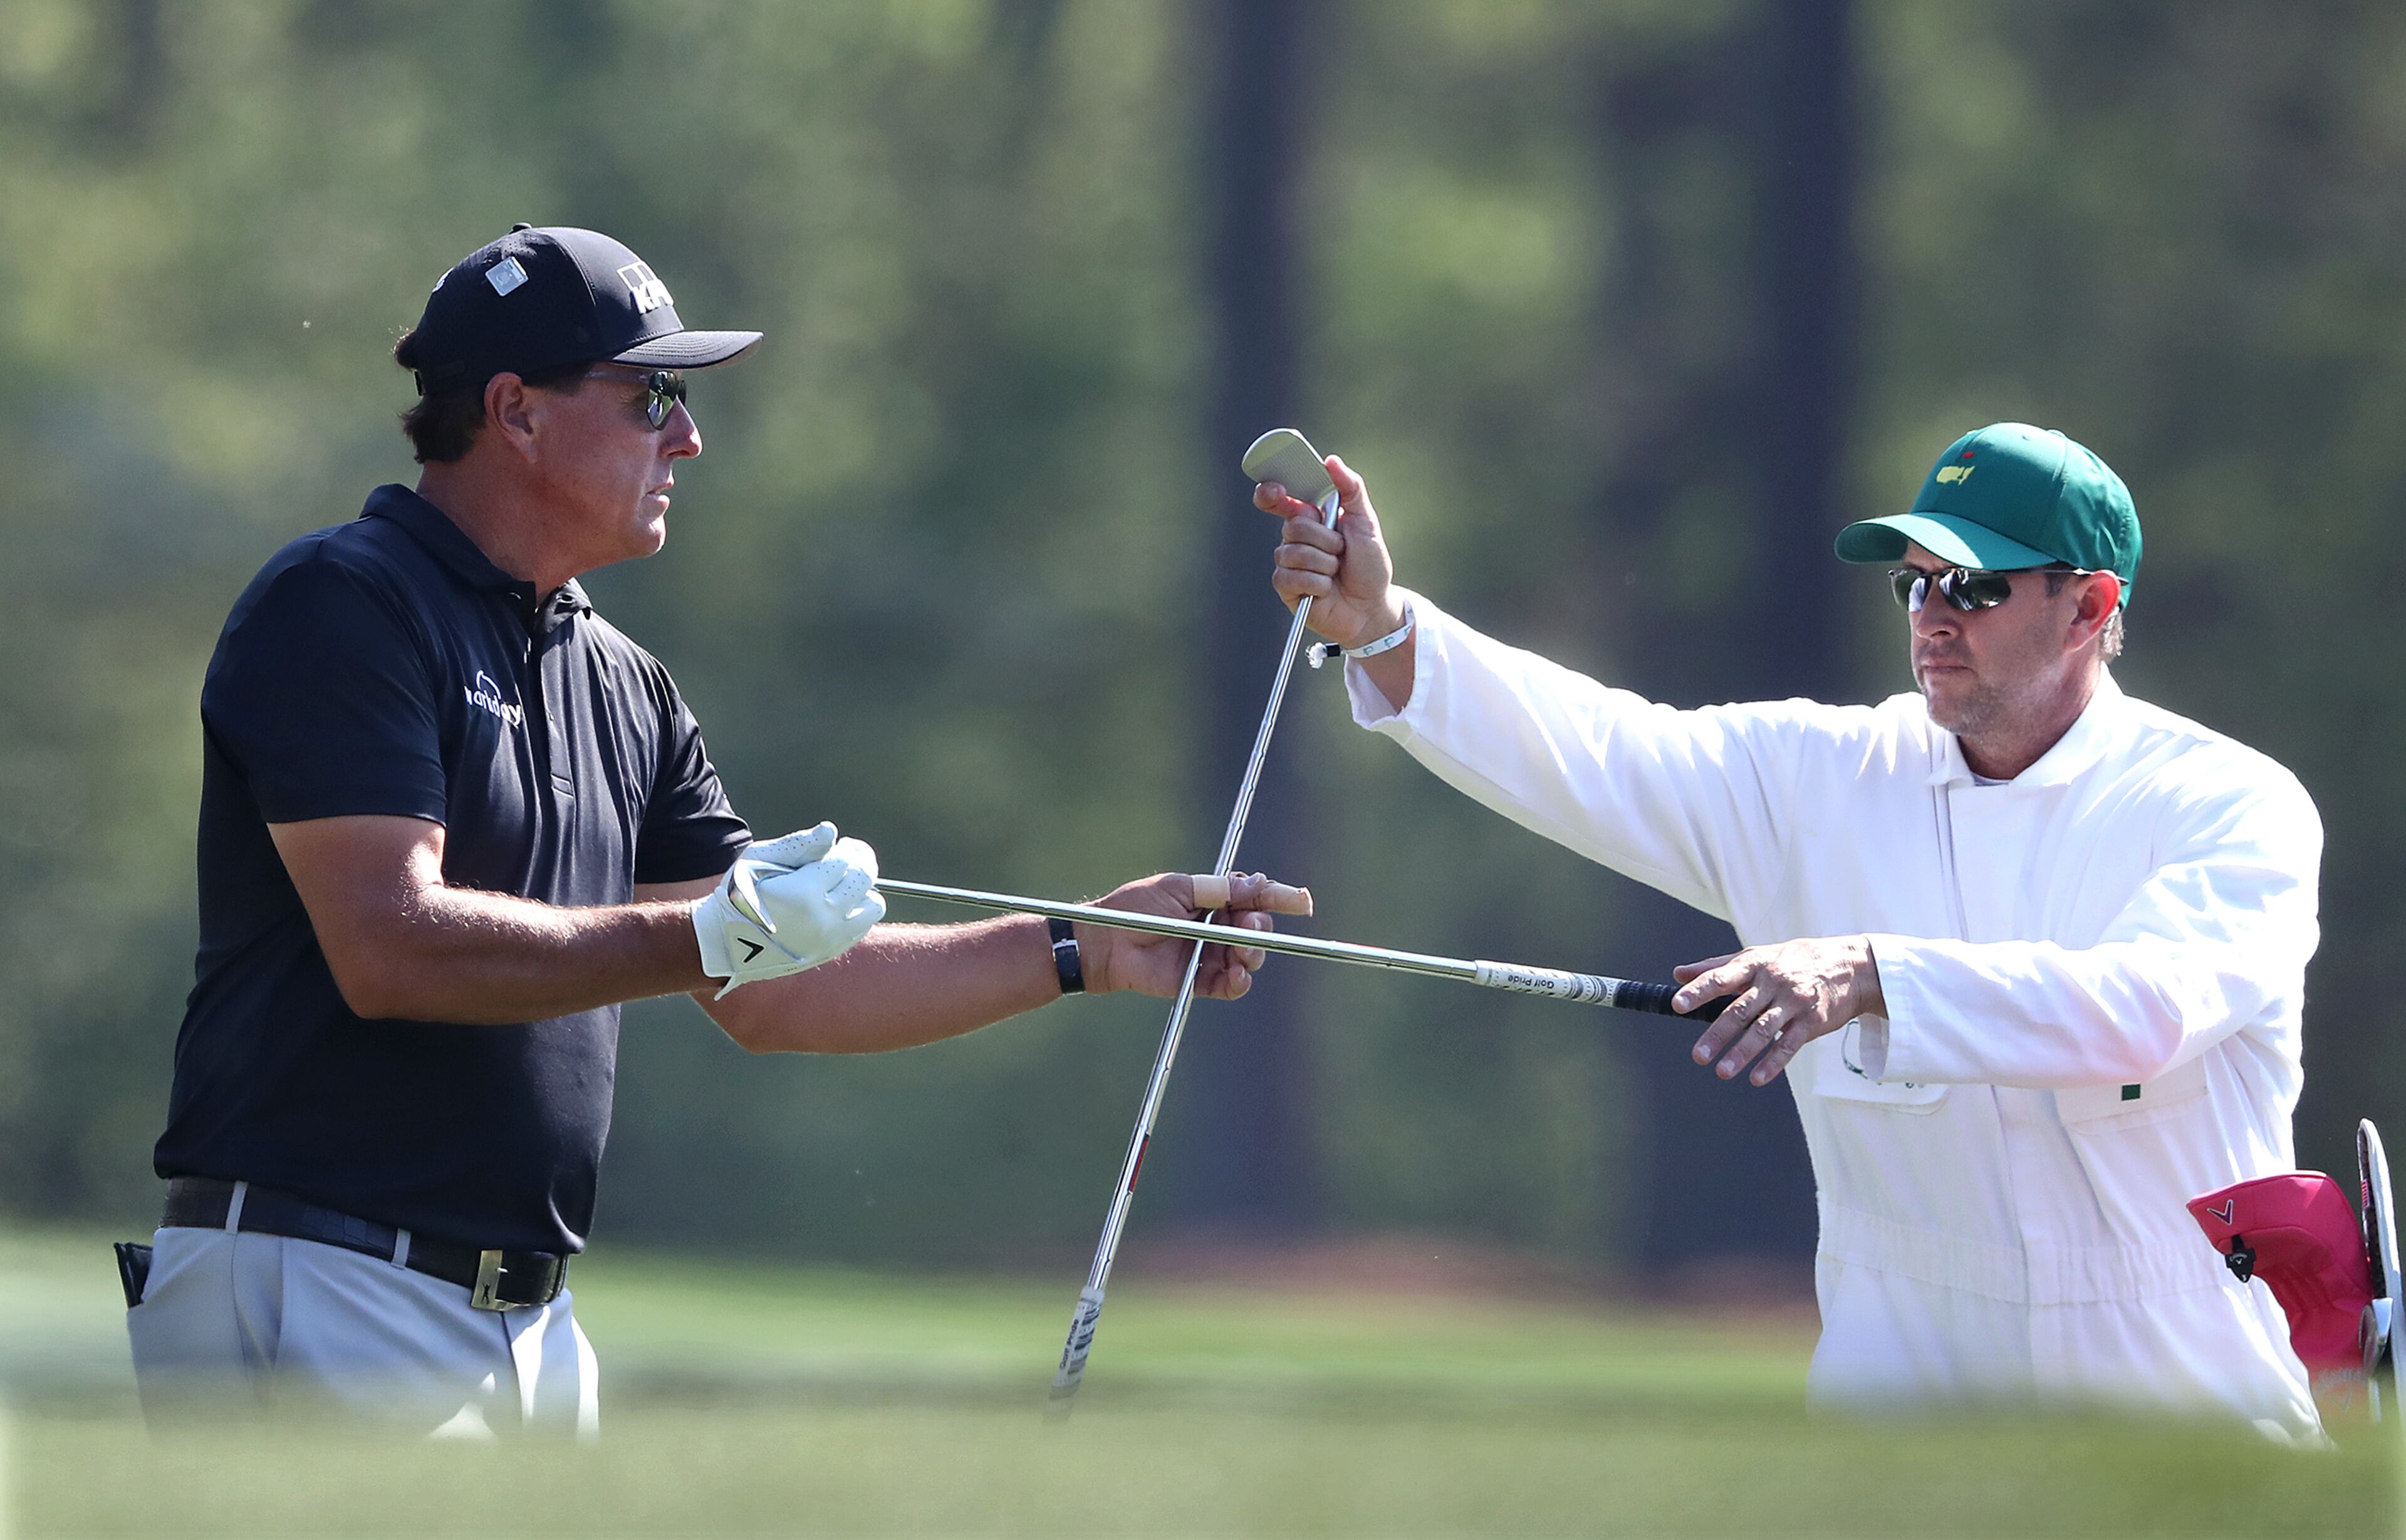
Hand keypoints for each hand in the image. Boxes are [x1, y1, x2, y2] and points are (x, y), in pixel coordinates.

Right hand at [693, 823, 886, 996]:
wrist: (726, 942)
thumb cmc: (739, 895)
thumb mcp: (758, 860)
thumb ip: (798, 844)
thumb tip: (830, 831)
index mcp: (803, 892)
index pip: (845, 860)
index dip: (845, 849)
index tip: (838, 845)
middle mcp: (822, 918)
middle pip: (864, 879)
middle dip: (860, 861)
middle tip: (848, 854)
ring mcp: (829, 939)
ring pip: (873, 905)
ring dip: (864, 889)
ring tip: (845, 882)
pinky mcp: (831, 952)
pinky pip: (863, 926)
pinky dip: (859, 910)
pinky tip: (840, 902)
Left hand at [1077, 871, 1314, 999]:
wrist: (1104, 943)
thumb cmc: (1135, 908)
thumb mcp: (1179, 888)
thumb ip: (1220, 889)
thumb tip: (1260, 883)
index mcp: (1213, 899)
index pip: (1254, 898)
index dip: (1280, 899)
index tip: (1302, 901)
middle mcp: (1216, 927)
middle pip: (1257, 928)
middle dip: (1260, 929)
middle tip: (1247, 928)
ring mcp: (1210, 954)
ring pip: (1249, 957)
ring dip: (1252, 955)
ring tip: (1239, 952)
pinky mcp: (1199, 981)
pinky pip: (1231, 986)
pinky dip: (1239, 982)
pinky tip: (1237, 976)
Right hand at [1257, 454, 1401, 649]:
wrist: (1372, 606)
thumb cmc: (1370, 565)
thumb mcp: (1366, 523)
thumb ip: (1351, 489)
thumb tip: (1331, 461)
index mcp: (1310, 519)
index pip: (1280, 500)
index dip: (1272, 493)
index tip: (1277, 490)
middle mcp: (1296, 539)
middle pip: (1294, 526)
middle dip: (1326, 539)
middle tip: (1341, 550)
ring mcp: (1289, 564)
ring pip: (1293, 552)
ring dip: (1324, 564)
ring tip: (1336, 572)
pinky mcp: (1287, 588)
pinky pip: (1290, 577)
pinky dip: (1317, 583)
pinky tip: (1326, 589)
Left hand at [1672, 936, 1884, 1085]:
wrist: (1849, 967)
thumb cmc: (1793, 961)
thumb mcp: (1756, 956)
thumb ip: (1716, 967)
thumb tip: (1678, 974)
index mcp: (1755, 964)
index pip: (1721, 977)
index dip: (1698, 990)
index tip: (1678, 1004)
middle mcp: (1773, 982)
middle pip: (1740, 1010)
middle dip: (1718, 1034)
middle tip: (1699, 1056)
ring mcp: (1794, 1002)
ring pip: (1764, 1030)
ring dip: (1742, 1053)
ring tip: (1722, 1072)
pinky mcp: (1812, 1021)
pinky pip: (1790, 1044)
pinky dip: (1773, 1063)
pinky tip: (1757, 1078)